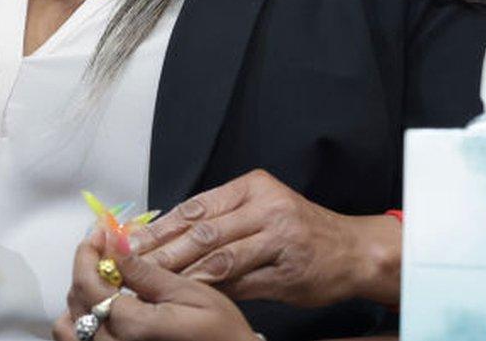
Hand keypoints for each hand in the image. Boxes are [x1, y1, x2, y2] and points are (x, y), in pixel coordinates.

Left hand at [58, 228, 257, 340]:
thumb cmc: (220, 333)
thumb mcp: (190, 294)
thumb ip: (146, 271)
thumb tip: (116, 243)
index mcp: (133, 327)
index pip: (88, 284)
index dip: (88, 252)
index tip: (100, 233)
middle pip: (76, 302)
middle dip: (85, 268)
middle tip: (104, 247)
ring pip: (68, 327)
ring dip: (81, 299)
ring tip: (105, 281)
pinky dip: (81, 323)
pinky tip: (105, 309)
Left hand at [128, 169, 401, 307]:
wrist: (354, 249)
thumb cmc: (302, 231)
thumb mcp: (262, 210)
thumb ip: (221, 222)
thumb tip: (168, 238)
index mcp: (254, 187)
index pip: (196, 206)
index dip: (160, 226)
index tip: (131, 242)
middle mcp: (266, 207)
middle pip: (203, 231)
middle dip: (163, 252)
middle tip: (131, 267)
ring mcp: (279, 238)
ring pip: (219, 257)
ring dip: (182, 274)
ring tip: (152, 286)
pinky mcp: (287, 270)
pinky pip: (241, 283)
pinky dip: (213, 292)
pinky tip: (190, 298)